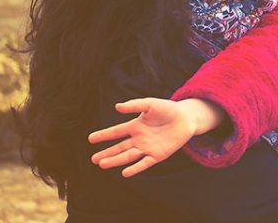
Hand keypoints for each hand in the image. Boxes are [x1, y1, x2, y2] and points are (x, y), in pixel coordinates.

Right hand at [88, 97, 220, 176]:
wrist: (187, 118)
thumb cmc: (168, 109)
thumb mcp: (151, 104)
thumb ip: (135, 105)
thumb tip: (117, 106)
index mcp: (135, 126)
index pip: (116, 132)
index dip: (104, 135)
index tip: (90, 139)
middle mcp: (139, 139)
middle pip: (119, 147)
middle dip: (107, 153)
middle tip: (93, 159)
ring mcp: (147, 148)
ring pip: (128, 156)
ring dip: (116, 160)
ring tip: (102, 164)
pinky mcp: (158, 155)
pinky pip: (144, 163)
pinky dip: (135, 168)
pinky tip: (125, 172)